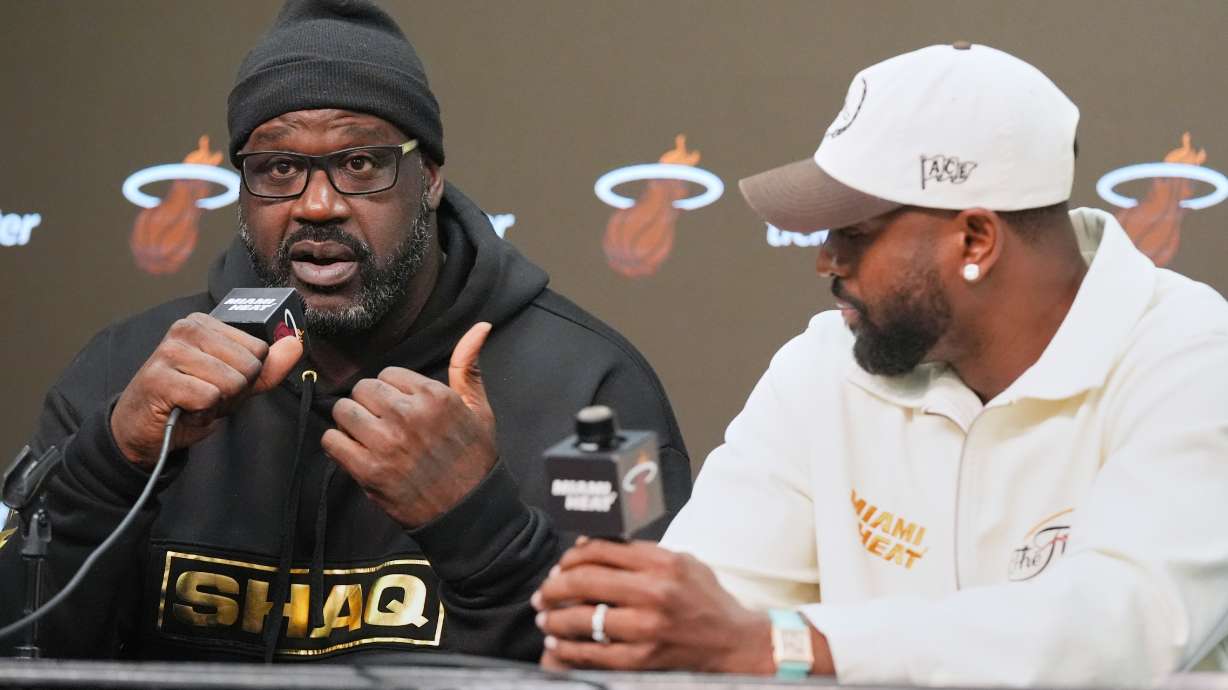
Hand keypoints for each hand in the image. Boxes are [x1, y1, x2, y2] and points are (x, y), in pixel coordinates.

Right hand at [112, 313, 302, 468]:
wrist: (145, 429)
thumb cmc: (191, 400)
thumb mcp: (238, 383)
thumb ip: (269, 366)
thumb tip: (295, 343)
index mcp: (205, 323)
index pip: (260, 350)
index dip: (248, 376)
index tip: (221, 382)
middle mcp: (186, 329)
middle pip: (249, 366)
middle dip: (234, 392)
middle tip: (207, 395)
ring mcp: (170, 351)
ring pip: (231, 382)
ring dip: (218, 403)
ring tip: (195, 401)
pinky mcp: (159, 378)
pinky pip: (209, 397)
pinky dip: (201, 413)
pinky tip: (183, 409)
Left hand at [322, 322, 496, 527]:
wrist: (470, 512)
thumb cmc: (474, 459)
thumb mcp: (479, 409)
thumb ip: (468, 366)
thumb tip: (480, 326)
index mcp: (435, 396)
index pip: (389, 374)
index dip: (393, 392)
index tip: (402, 409)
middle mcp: (408, 415)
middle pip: (363, 389)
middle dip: (370, 404)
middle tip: (383, 424)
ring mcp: (386, 443)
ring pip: (343, 411)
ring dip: (351, 423)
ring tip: (369, 437)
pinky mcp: (369, 471)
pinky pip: (332, 441)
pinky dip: (338, 445)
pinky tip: (357, 453)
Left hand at [531, 539, 776, 673]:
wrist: (736, 643)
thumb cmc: (708, 599)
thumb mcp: (683, 562)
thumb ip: (641, 552)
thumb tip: (591, 546)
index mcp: (663, 562)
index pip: (601, 550)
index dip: (572, 556)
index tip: (561, 564)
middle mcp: (655, 591)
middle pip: (585, 581)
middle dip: (554, 586)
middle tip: (543, 592)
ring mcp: (648, 627)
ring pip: (584, 618)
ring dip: (555, 618)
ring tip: (545, 618)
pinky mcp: (644, 657)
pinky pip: (595, 652)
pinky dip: (569, 648)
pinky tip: (558, 643)